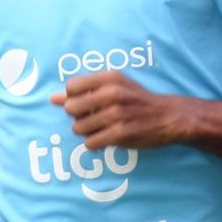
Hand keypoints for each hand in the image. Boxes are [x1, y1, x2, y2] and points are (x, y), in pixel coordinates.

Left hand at [50, 71, 186, 149]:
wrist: (168, 116)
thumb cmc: (138, 100)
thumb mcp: (115, 87)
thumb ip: (83, 91)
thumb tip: (52, 99)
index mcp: (110, 78)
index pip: (71, 87)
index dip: (75, 98)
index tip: (87, 103)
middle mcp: (113, 93)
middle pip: (71, 108)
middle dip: (78, 116)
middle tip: (94, 118)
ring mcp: (116, 114)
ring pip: (78, 128)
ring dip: (87, 131)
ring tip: (101, 128)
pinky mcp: (120, 134)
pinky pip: (90, 143)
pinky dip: (95, 143)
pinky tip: (107, 138)